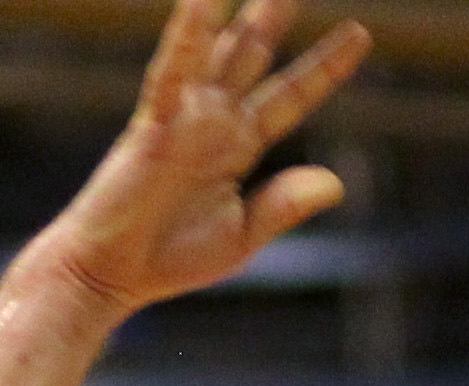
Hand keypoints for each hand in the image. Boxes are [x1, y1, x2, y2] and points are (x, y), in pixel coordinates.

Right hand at [30, 0, 370, 316]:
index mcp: (237, 145)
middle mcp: (213, 120)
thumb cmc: (167, 259)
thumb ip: (283, 206)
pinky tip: (202, 0)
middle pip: (255, 53)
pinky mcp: (154, 123)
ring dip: (242, 12)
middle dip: (276, 14)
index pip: (290, 96)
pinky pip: (172, 72)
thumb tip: (336, 183)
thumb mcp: (240, 236)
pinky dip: (186, 36)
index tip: (358, 35)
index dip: (324, 66)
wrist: (110, 274)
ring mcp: (185, 116)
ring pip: (221, 49)